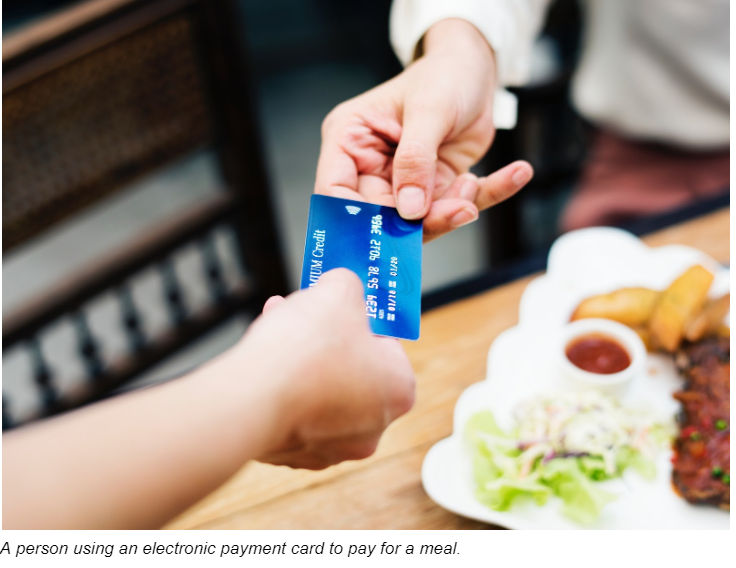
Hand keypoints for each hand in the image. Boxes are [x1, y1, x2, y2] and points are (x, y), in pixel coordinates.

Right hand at [227, 269, 414, 469]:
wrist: (251, 398)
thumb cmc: (304, 350)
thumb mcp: (338, 291)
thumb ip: (348, 284)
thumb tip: (342, 286)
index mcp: (399, 390)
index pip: (389, 347)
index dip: (362, 322)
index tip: (342, 310)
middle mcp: (373, 427)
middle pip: (352, 369)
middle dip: (328, 339)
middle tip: (307, 314)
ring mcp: (333, 447)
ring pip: (320, 391)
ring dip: (302, 359)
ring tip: (277, 327)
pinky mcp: (295, 455)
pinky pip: (293, 413)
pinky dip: (282, 389)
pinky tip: (265, 363)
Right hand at [316, 18, 532, 241]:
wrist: (476, 69)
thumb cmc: (442, 74)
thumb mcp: (429, 109)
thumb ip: (416, 159)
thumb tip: (409, 209)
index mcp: (350, 141)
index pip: (336, 193)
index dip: (357, 219)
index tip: (389, 231)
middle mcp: (372, 166)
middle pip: (382, 216)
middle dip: (421, 220)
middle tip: (457, 210)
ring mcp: (405, 181)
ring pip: (421, 220)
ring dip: (454, 209)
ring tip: (474, 185)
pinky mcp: (438, 187)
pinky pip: (460, 203)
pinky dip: (490, 193)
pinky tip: (517, 174)